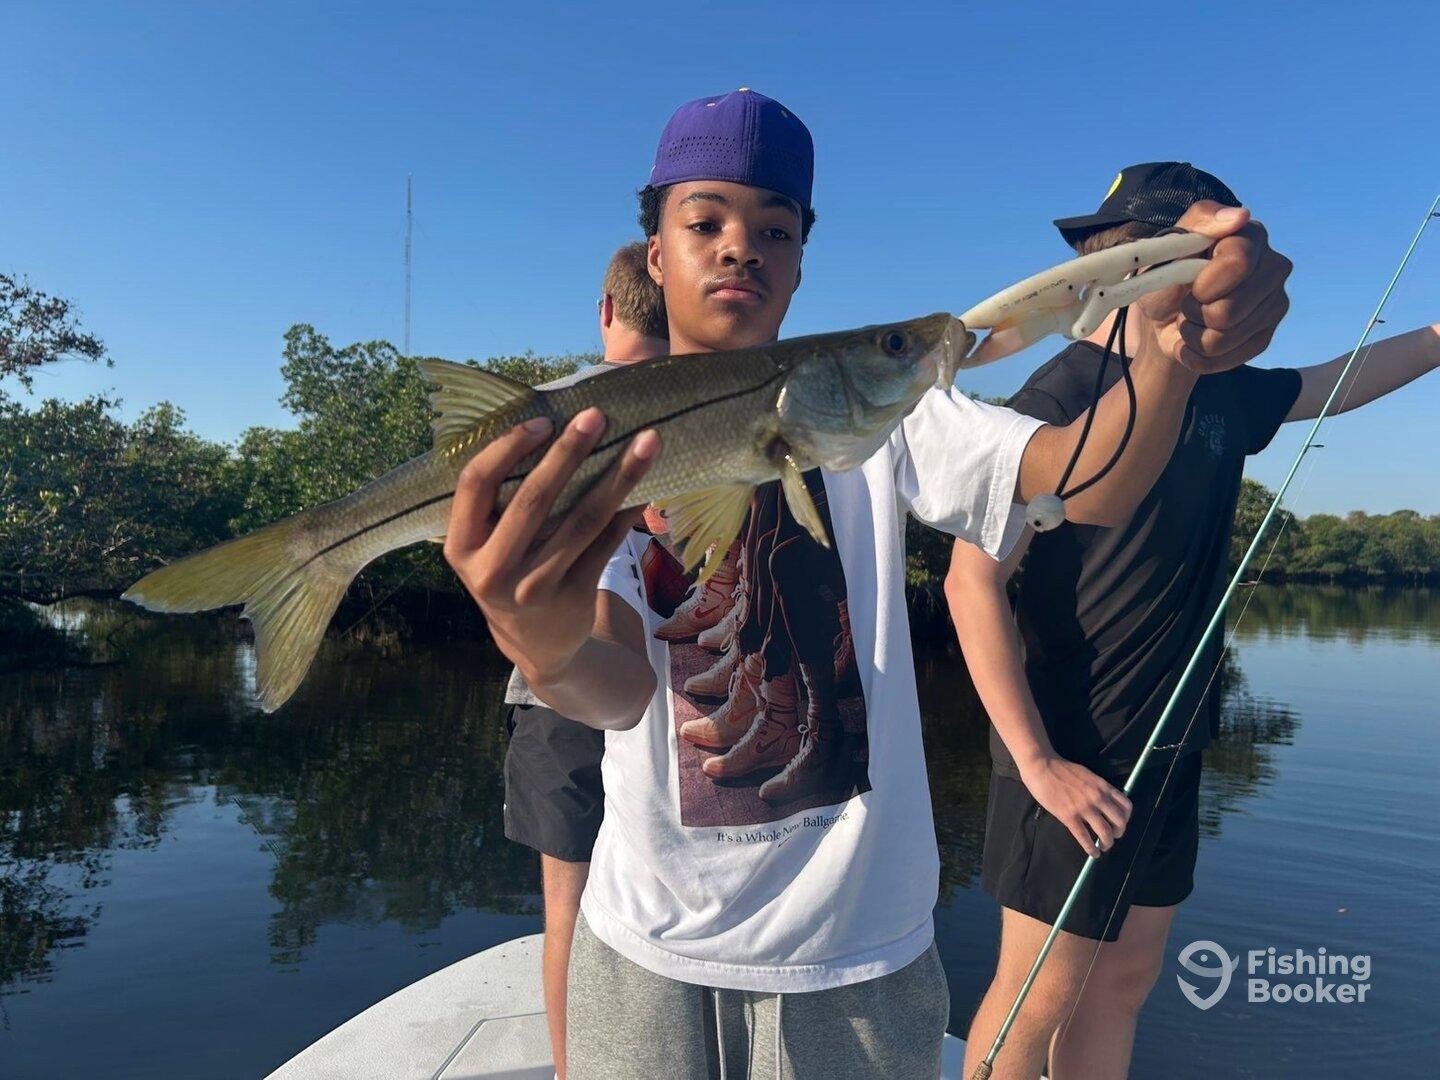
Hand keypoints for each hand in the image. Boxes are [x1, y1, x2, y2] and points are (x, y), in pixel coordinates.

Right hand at [443, 407, 660, 683]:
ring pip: (582, 521)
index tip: (542, 421)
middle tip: (596, 415)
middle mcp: (492, 570)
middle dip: (568, 452)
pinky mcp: (573, 597)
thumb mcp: (486, 547)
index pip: (475, 484)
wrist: (536, 644)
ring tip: (647, 442)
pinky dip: (628, 512)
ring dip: (618, 477)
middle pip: (533, 500)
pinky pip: (607, 544)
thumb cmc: (510, 573)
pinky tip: (648, 486)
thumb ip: (500, 502)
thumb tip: (553, 427)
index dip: (507, 448)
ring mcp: (534, 587)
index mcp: (462, 546)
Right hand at [1017, 754, 1132, 857]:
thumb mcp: (1087, 775)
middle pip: (1119, 822)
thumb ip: (1097, 789)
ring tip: (1103, 847)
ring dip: (1107, 843)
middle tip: (1112, 837)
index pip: (1126, 806)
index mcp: (1102, 786)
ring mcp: (1083, 808)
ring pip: (1105, 832)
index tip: (1119, 823)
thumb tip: (1102, 803)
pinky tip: (1093, 853)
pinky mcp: (1069, 816)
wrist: (1041, 766)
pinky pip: (1084, 837)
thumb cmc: (1062, 769)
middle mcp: (1097, 798)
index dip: (1126, 818)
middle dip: (1119, 833)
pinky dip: (1091, 848)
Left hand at [1138, 200, 1291, 373]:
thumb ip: (1200, 222)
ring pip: (1225, 337)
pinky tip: (1192, 345)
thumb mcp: (1169, 246)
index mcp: (1251, 236)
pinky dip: (1198, 357)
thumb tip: (1240, 216)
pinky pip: (1228, 358)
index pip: (1238, 262)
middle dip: (1194, 313)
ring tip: (1189, 322)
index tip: (1190, 285)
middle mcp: (1273, 267)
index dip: (1204, 284)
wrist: (1163, 319)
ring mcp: (1275, 302)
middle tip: (1187, 304)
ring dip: (1193, 336)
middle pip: (1229, 310)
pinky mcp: (1266, 335)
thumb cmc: (1167, 277)